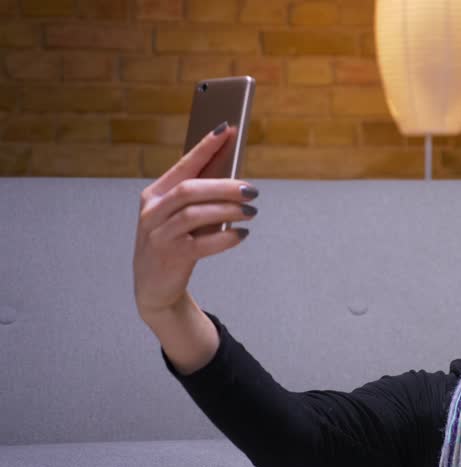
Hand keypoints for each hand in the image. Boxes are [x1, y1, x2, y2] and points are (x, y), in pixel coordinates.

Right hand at [133, 122, 258, 319]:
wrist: (154, 285)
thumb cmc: (174, 242)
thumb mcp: (181, 216)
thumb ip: (201, 197)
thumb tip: (235, 176)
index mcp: (154, 194)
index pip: (183, 164)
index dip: (205, 147)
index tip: (228, 130)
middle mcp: (152, 211)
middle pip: (191, 189)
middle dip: (224, 186)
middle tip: (251, 190)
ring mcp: (159, 234)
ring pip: (196, 213)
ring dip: (228, 211)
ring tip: (251, 212)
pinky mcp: (171, 256)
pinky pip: (202, 243)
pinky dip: (225, 238)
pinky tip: (241, 235)